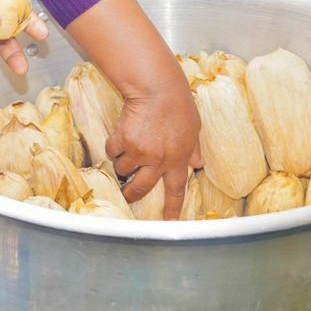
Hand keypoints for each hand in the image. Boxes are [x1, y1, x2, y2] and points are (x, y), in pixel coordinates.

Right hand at [107, 77, 202, 219]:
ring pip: (123, 170)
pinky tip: (121, 134)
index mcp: (178, 159)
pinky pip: (112, 152)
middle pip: (141, 189)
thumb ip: (194, 149)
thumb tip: (198, 164)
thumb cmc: (178, 104)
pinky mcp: (122, 141)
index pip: (177, 190)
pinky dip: (114, 146)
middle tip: (127, 193)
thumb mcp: (194, 128)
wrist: (157, 88)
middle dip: (132, 194)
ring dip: (123, 163)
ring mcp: (139, 152)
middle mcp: (158, 160)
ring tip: (127, 148)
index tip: (170, 222)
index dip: (173, 208)